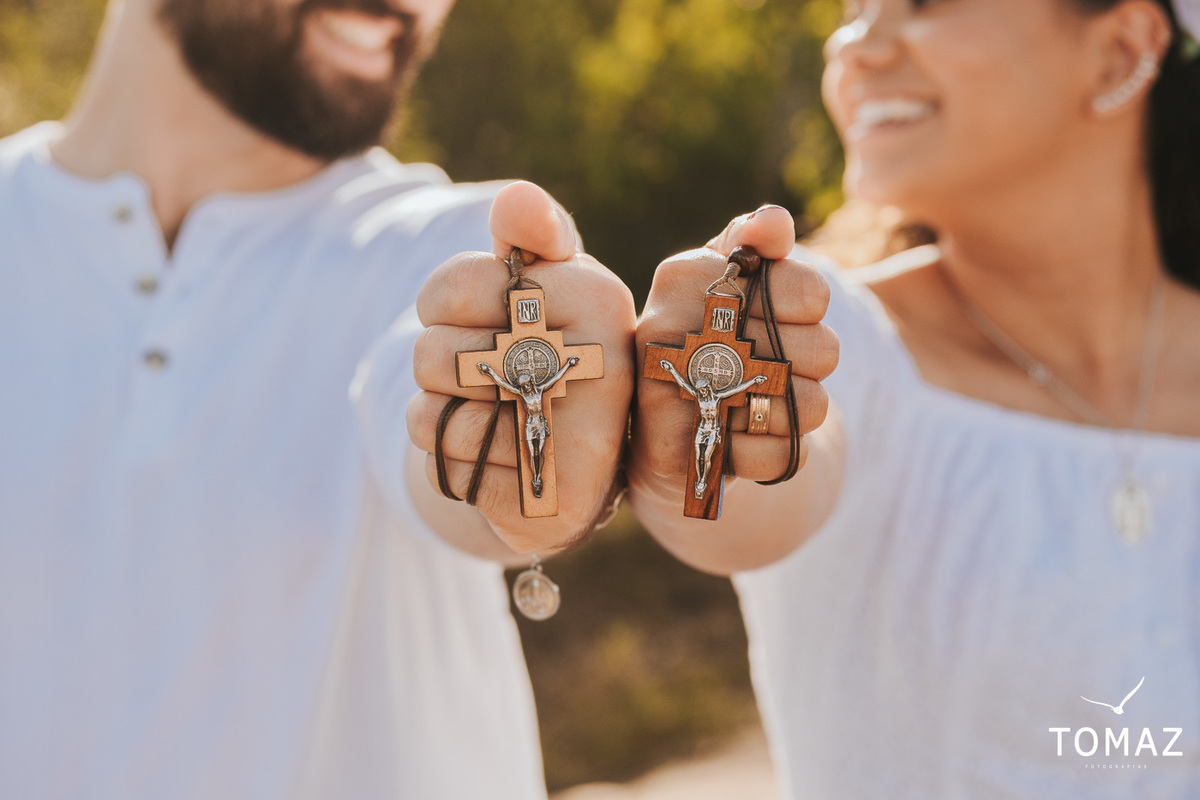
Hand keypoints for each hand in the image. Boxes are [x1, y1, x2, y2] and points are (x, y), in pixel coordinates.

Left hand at [407, 181, 635, 553]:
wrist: (568, 455)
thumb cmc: (546, 351)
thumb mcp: (544, 283)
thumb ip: (529, 235)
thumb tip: (520, 201)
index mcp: (599, 298)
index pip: (451, 287)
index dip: (441, 305)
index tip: (481, 316)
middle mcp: (602, 368)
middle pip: (432, 354)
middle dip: (439, 365)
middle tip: (487, 373)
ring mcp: (581, 444)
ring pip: (431, 416)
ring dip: (441, 416)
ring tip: (490, 413)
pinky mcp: (551, 503)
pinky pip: (447, 470)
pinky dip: (454, 463)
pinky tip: (497, 458)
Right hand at [630, 205, 838, 505]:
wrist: (658, 427)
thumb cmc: (705, 340)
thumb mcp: (724, 279)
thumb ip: (755, 242)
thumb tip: (774, 222)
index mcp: (685, 275)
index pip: (813, 292)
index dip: (811, 311)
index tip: (778, 317)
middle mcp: (667, 327)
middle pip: (823, 350)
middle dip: (811, 365)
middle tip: (775, 366)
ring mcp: (666, 391)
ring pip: (808, 406)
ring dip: (797, 410)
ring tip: (761, 401)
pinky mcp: (675, 452)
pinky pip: (777, 454)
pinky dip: (777, 451)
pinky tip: (748, 436)